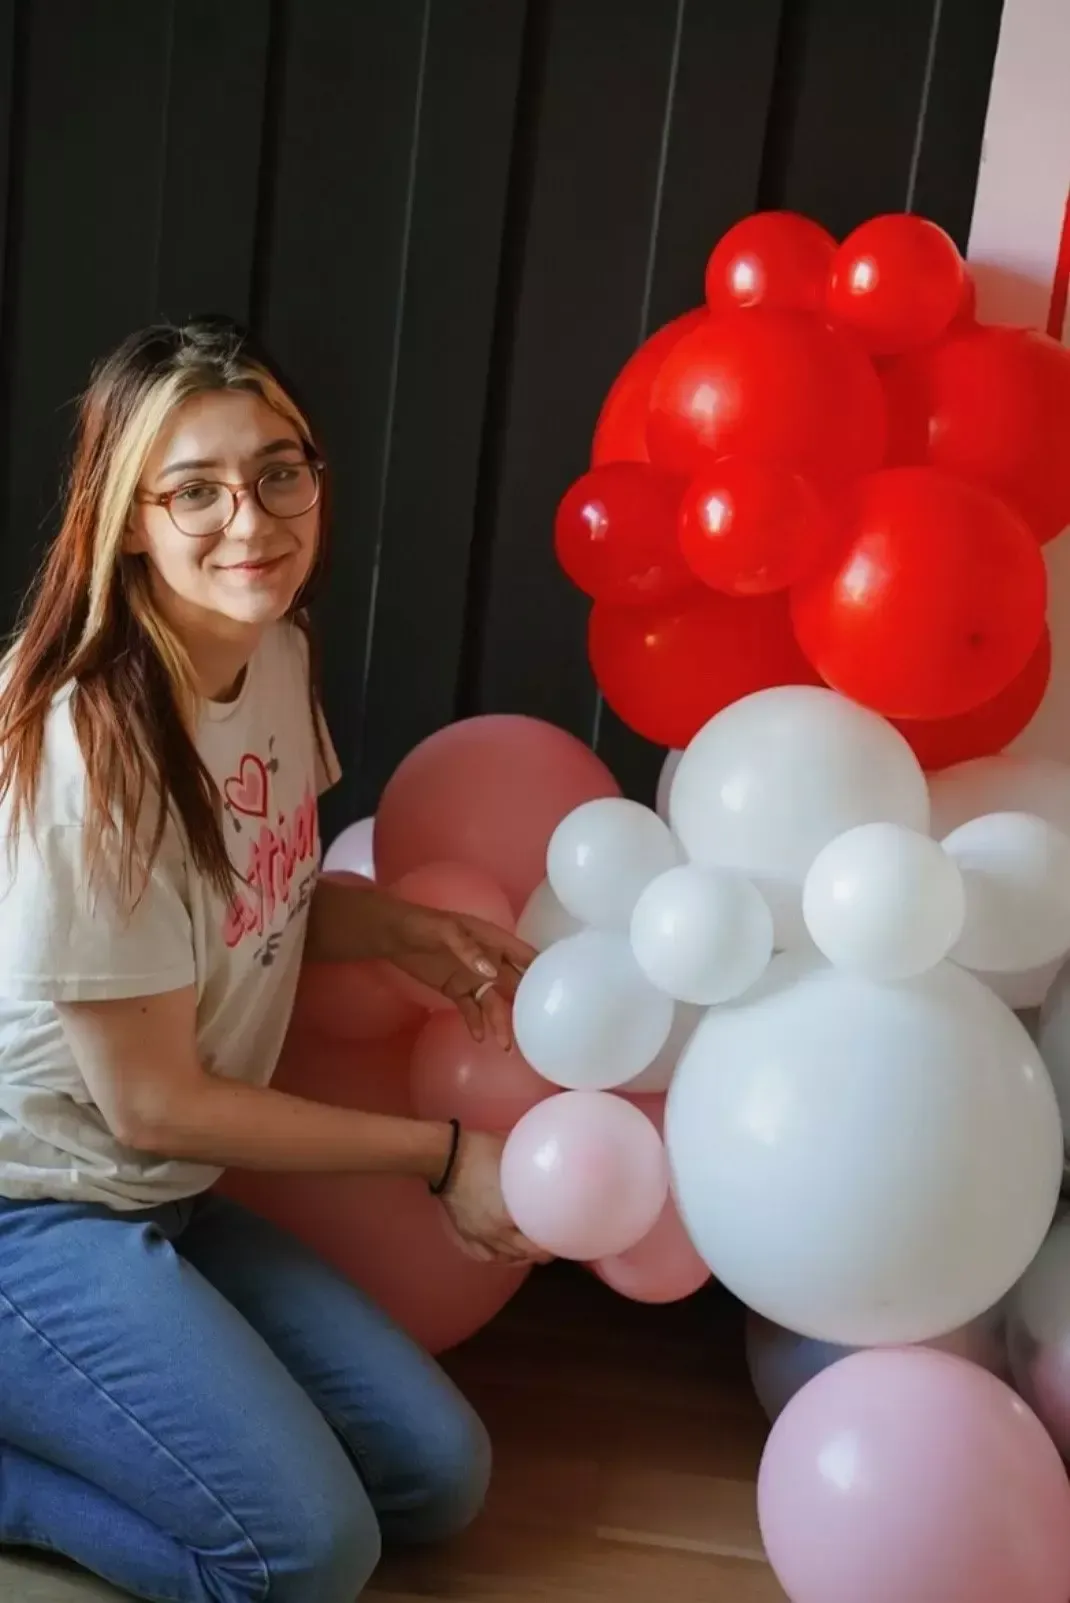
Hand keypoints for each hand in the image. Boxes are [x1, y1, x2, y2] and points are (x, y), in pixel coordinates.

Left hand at [377, 895, 535, 1047]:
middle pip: (514, 985)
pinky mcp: (457, 990)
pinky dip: (476, 1023)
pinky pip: (471, 1009)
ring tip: (506, 1045)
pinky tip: (480, 1037)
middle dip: (525, 1005)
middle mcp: (490, 960)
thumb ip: (468, 950)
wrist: (394, 936)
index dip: (541, 970)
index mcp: (493, 940)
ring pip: (494, 1002)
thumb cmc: (423, 925)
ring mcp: (473, 977)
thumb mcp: (446, 931)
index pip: (524, 955)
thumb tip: (490, 972)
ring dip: (500, 1021)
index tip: (558, 990)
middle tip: (536, 1029)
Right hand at [439, 1129, 550, 1264]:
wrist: (444, 1156)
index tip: (566, 1236)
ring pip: (507, 1258)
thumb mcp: (514, 1154)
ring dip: (523, 1256)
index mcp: (508, 1214)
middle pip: (525, 1253)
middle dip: (543, 1251)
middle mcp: (495, 1232)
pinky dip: (501, 1258)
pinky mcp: (465, 1234)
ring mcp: (478, 1236)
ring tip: (536, 1250)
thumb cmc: (481, 1151)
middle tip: (556, 1243)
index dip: (555, 1241)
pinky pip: (486, 1256)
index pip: (538, 1240)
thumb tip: (553, 1161)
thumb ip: (533, 1165)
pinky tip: (509, 1255)